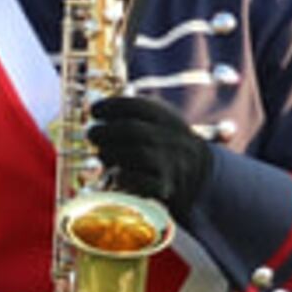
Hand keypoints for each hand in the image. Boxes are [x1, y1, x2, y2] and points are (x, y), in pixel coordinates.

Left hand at [86, 95, 214, 213]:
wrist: (200, 172)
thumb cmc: (166, 142)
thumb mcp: (158, 119)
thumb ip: (133, 112)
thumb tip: (94, 111)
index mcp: (165, 117)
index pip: (137, 106)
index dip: (111, 106)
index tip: (94, 110)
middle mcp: (170, 137)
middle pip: (132, 130)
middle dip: (105, 131)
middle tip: (92, 134)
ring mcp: (170, 162)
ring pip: (137, 154)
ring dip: (111, 154)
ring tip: (102, 154)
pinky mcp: (167, 186)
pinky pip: (144, 182)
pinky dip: (126, 177)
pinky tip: (118, 175)